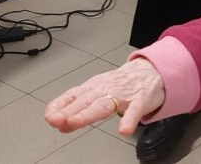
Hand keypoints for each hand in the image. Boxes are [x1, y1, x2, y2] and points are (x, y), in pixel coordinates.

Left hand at [44, 58, 164, 135]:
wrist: (151, 70)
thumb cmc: (123, 82)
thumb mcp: (99, 91)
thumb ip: (80, 109)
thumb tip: (59, 124)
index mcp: (95, 87)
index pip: (74, 95)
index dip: (60, 105)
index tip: (49, 115)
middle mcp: (106, 89)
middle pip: (85, 101)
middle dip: (69, 111)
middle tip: (55, 120)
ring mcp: (123, 95)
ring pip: (104, 104)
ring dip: (88, 114)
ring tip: (75, 122)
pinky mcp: (140, 100)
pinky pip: (135, 111)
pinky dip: (129, 120)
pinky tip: (124, 130)